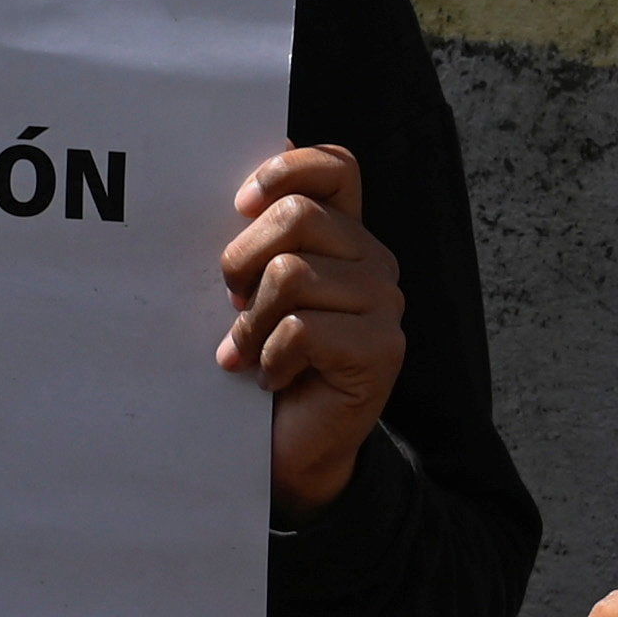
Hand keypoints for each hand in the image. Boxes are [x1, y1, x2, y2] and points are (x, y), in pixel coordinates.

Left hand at [220, 145, 407, 508]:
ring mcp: (385, 305)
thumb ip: (259, 236)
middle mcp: (375, 261)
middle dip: (242, 260)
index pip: (335, 167)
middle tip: (231, 302)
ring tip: (250, 350)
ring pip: (292, 276)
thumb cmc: (263, 360)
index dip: (286, 170)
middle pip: (298, 218)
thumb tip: (247, 174)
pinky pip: (303, 330)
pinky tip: (273, 377)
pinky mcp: (382, 349)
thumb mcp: (253, 289)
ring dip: (252, 322)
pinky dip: (271, 358)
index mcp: (346, 236)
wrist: (290, 449)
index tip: (238, 205)